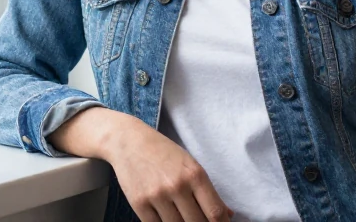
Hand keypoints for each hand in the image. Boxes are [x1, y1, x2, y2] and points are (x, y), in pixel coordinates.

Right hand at [104, 122, 233, 221]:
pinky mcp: (139, 204)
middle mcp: (177, 186)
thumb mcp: (189, 164)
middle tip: (197, 219)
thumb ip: (208, 191)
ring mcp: (157, 196)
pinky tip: (166, 218)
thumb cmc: (162, 152)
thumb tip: (227, 214)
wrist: (127, 141)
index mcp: (194, 174)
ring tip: (181, 217)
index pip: (215, 212)